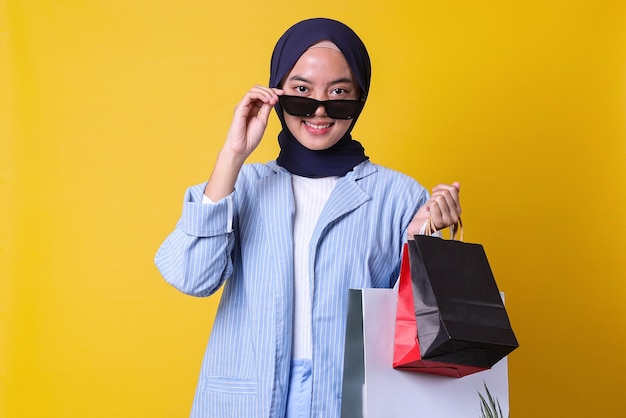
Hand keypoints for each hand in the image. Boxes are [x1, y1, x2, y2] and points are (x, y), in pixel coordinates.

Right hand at [204, 86, 281, 200]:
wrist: (241, 148)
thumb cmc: (250, 138)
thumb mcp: (263, 121)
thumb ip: (266, 109)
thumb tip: (273, 99)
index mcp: (253, 109)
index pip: (263, 95)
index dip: (273, 92)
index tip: (282, 93)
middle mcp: (247, 106)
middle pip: (258, 90)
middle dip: (271, 91)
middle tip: (278, 96)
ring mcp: (243, 106)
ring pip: (254, 90)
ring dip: (266, 92)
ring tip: (273, 99)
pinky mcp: (240, 108)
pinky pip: (249, 95)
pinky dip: (260, 95)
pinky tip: (267, 100)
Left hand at [407, 182, 460, 238]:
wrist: (418, 226)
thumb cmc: (428, 214)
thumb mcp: (439, 200)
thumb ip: (449, 193)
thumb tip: (457, 184)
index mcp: (458, 209)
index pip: (453, 190)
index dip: (441, 187)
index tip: (434, 191)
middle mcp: (456, 215)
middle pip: (445, 193)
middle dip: (434, 195)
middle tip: (431, 203)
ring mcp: (449, 220)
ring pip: (439, 198)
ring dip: (430, 201)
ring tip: (430, 209)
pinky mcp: (440, 222)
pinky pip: (434, 205)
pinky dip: (428, 206)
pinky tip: (428, 212)